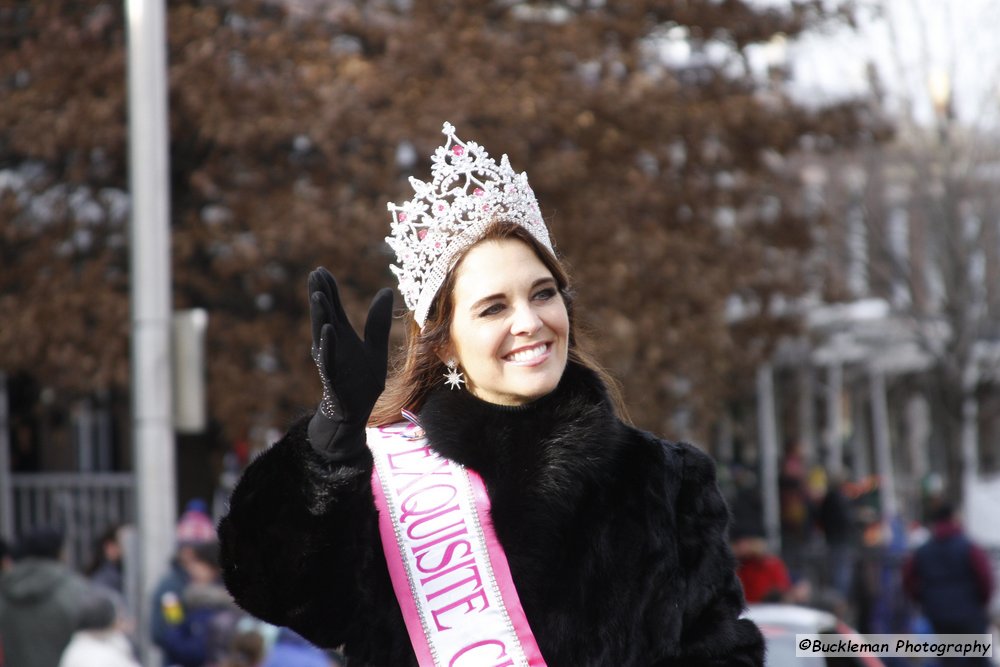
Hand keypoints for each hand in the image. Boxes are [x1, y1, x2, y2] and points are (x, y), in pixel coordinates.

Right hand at [307, 268, 392, 455]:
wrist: (355, 413)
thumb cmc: (363, 381)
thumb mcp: (376, 347)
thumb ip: (378, 322)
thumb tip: (385, 291)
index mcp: (342, 336)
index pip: (334, 307)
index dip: (328, 289)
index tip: (321, 269)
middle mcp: (333, 345)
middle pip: (325, 315)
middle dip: (320, 294)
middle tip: (314, 273)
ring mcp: (332, 360)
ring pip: (323, 334)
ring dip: (320, 315)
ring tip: (317, 295)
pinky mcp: (333, 377)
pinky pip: (328, 359)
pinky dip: (328, 345)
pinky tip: (328, 330)